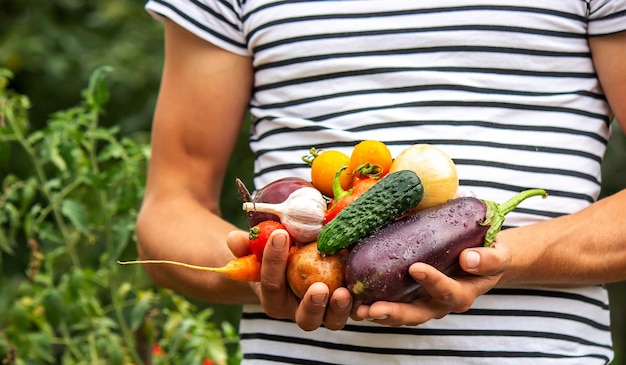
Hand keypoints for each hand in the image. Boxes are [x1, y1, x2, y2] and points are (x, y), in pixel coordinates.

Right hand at [242, 229, 352, 330]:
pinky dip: (360, 304)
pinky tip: (365, 291)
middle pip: (304, 317)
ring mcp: (324, 311)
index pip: (271, 283)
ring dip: (338, 309)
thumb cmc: (275, 252)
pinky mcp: (344, 305)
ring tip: (343, 293)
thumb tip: (234, 239)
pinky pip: (354, 310)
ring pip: (331, 320)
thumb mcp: (258, 246)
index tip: (281, 235)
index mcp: (273, 297)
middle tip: (318, 287)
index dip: (273, 260)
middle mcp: (298, 310)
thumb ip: (245, 244)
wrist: (295, 258)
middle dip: (312, 305)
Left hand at [353, 242, 511, 325]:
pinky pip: (391, 302)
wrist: (484, 259)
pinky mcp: (409, 296)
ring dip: (379, 313)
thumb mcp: (498, 254)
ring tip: (358, 310)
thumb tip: (468, 258)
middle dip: (395, 313)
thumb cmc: (490, 254)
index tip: (416, 268)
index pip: (447, 292)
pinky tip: (354, 296)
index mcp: (463, 293)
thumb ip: (488, 257)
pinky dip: (374, 302)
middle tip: (373, 310)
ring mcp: (423, 302)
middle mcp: (440, 304)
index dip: (433, 282)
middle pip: (417, 314)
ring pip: (400, 314)